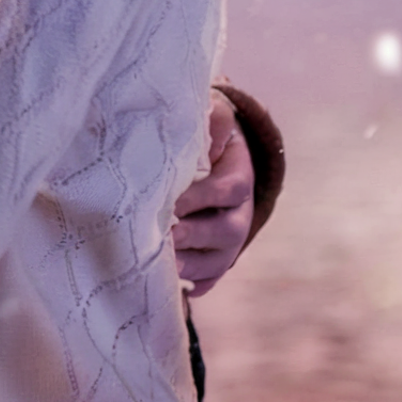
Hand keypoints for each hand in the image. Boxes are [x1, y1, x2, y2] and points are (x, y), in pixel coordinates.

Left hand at [173, 91, 255, 296]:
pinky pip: (210, 279)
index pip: (229, 190)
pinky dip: (193, 284)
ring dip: (192, 265)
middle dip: (194, 235)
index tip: (170, 199)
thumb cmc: (203, 140)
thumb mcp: (212, 120)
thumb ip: (212, 119)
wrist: (212, 162)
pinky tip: (172, 287)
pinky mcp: (215, 261)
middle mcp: (239, 214)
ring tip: (163, 265)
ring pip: (218, 260)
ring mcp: (228, 242)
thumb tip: (211, 115)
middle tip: (164, 236)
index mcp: (239, 178)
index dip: (202, 196)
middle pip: (226, 231)